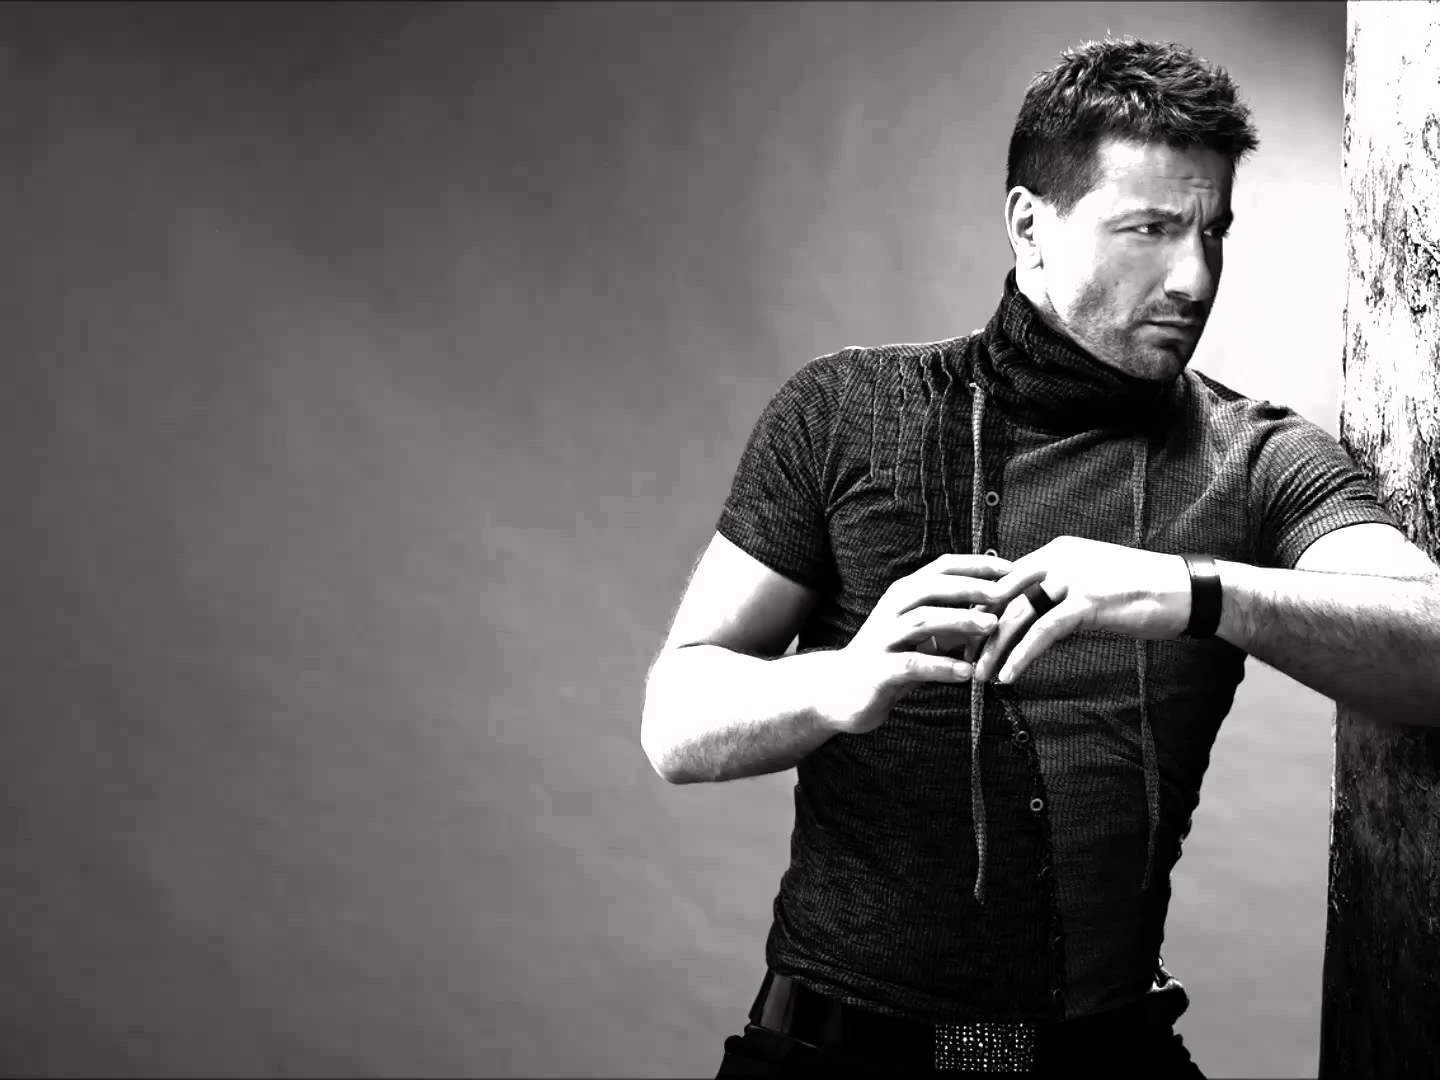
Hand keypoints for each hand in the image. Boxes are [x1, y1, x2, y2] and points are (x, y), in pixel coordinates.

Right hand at [822, 553, 1048, 734]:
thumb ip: (954, 622)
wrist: (840, 690)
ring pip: (923, 620)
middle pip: (932, 586)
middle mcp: (893, 609)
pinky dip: (941, 666)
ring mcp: (884, 638)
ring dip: (959, 620)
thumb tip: (999, 610)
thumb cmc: (890, 657)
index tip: (1014, 568)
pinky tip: (967, 673)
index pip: (944, 568)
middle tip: (1006, 590)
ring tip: (992, 626)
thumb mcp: (924, 635)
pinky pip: (913, 664)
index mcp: (905, 594)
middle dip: (971, 586)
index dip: (978, 565)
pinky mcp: (880, 669)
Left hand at [972, 536, 1192, 685]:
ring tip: (980, 674)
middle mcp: (1058, 558)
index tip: (962, 633)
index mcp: (1056, 551)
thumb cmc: (1141, 592)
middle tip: (959, 655)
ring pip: (1018, 614)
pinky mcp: (1088, 601)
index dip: (981, 608)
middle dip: (976, 627)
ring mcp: (1073, 577)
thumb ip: (1059, 598)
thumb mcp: (1091, 587)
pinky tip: (1009, 676)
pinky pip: (1044, 631)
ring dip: (994, 648)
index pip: (1005, 579)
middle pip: (1002, 595)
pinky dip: (1022, 655)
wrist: (1188, 591)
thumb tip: (1032, 624)